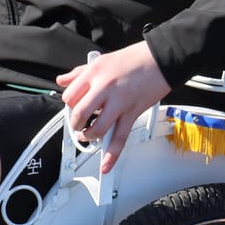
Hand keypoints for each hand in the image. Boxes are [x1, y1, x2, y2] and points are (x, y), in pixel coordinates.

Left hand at [56, 42, 171, 173]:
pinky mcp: (132, 113)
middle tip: (78, 124)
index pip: (69, 96)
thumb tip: (63, 80)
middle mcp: (104, 88)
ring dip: (90, 136)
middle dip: (76, 124)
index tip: (73, 107)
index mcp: (94, 73)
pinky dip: (111, 155)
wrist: (160, 59)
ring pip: (97, 129)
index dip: (69, 105)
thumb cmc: (135, 59)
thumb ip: (79, 72)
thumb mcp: (101, 60)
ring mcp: (119, 102)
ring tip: (89, 135)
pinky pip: (120, 138)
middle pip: (79, 114)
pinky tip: (105, 165)